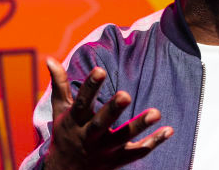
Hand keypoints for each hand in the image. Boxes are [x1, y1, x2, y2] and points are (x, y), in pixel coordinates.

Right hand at [43, 58, 172, 169]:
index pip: (81, 102)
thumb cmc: (66, 133)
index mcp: (75, 121)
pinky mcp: (118, 159)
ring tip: (156, 112)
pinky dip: (153, 142)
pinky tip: (169, 129)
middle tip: (126, 95)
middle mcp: (89, 136)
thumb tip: (49, 59)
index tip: (100, 70)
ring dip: (139, 127)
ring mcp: (104, 150)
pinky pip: (137, 152)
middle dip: (113, 110)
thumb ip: (60, 85)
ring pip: (122, 139)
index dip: (91, 87)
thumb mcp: (60, 110)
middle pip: (100, 124)